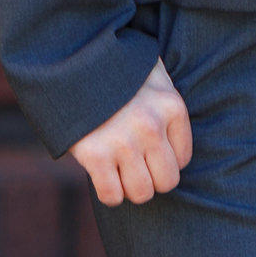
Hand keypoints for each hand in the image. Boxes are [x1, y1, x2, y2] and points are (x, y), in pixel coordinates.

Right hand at [68, 58, 191, 205]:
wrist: (72, 61)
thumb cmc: (116, 69)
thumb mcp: (153, 74)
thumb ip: (166, 100)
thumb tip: (172, 133)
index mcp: (172, 106)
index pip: (183, 158)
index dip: (166, 160)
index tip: (150, 152)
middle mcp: (152, 126)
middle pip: (167, 181)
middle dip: (152, 179)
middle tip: (137, 167)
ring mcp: (124, 142)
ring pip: (142, 193)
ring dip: (130, 189)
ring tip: (121, 173)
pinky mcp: (95, 154)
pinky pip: (111, 195)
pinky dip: (109, 193)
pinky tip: (104, 177)